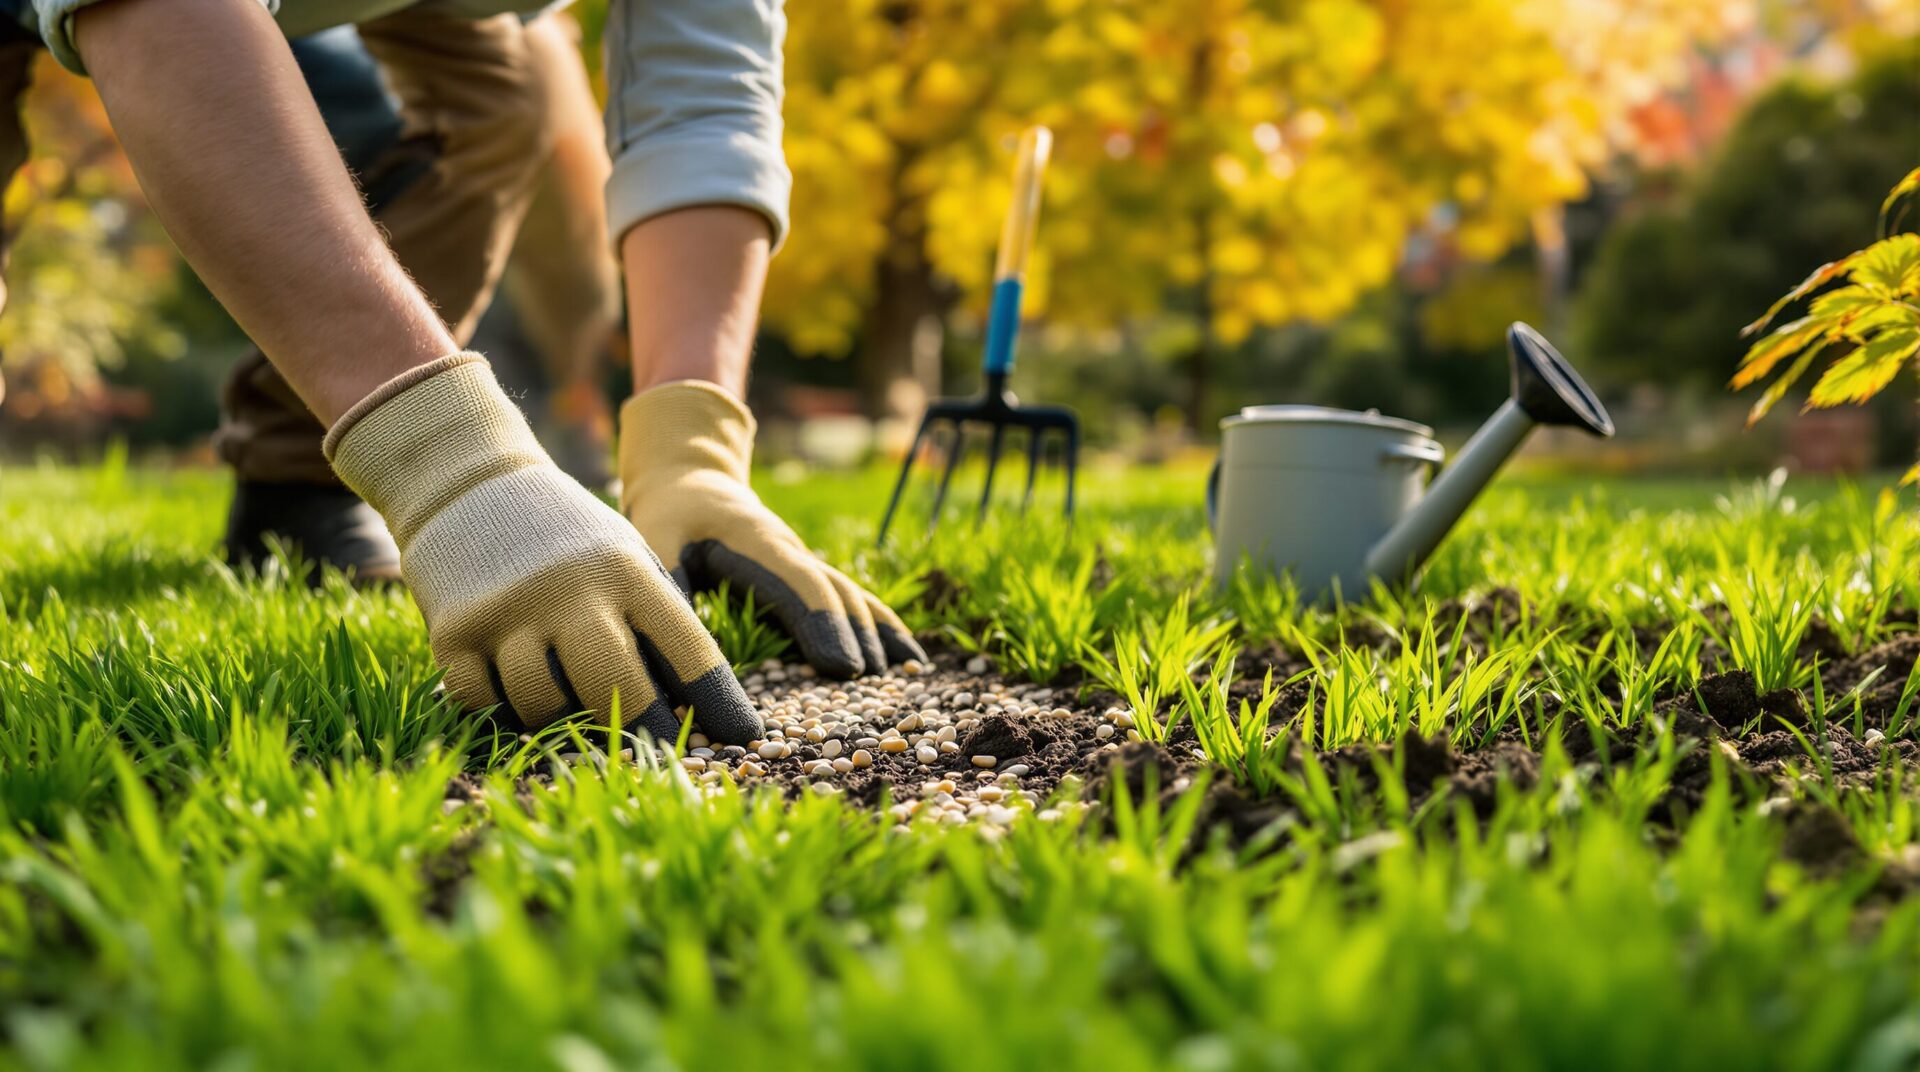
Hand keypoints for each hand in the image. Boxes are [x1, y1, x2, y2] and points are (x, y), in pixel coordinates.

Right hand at [325, 355, 760, 744]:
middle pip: (617, 690)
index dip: (718, 701)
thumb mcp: (623, 558)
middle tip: (658, 754)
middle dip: (644, 731)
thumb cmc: (568, 539)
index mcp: (626, 572)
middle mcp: (570, 593)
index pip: (686, 649)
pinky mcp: (454, 633)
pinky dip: (503, 712)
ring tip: (574, 714)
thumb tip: (691, 705)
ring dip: (562, 723)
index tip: (742, 737)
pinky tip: (516, 700)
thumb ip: (653, 620)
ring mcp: (507, 614)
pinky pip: (485, 704)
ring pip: (545, 707)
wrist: (469, 485)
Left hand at [619, 381, 926, 677]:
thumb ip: (666, 582)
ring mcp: (804, 561)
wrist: (692, 479)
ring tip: (907, 671)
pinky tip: (906, 654)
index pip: (799, 583)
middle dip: (858, 635)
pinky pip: (850, 597)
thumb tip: (671, 638)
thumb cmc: (670, 515)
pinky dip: (880, 624)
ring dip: (879, 631)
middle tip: (875, 684)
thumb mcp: (654, 539)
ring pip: (851, 594)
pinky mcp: (806, 574)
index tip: (843, 667)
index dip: (823, 624)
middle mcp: (791, 550)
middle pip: (835, 591)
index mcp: (757, 541)